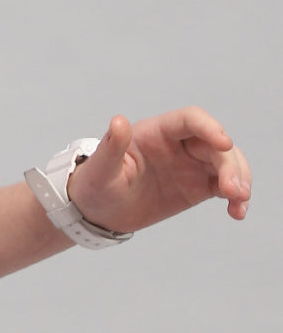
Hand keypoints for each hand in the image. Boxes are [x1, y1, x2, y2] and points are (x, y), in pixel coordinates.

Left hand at [66, 108, 250, 235]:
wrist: (98, 212)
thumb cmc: (94, 185)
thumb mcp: (100, 169)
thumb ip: (111, 147)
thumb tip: (119, 121)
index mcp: (155, 132)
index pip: (190, 120)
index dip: (210, 128)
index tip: (224, 144)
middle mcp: (178, 144)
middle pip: (215, 145)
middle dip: (229, 164)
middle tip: (233, 191)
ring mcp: (190, 165)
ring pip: (227, 163)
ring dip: (239, 179)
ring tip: (239, 201)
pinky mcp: (197, 186)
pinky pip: (225, 187)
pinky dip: (236, 198)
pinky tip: (237, 212)